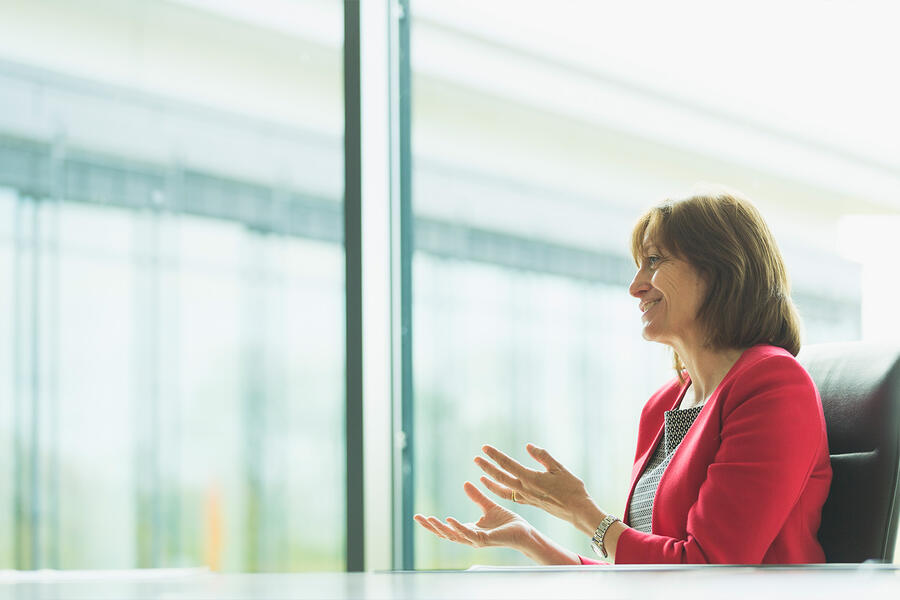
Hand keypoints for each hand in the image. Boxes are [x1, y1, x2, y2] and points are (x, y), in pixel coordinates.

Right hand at [413, 481, 534, 551]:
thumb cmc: (508, 522)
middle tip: (417, 518)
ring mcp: (477, 540)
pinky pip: (469, 535)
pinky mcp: (486, 540)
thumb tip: (464, 483)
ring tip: (429, 520)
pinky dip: (458, 528)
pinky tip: (449, 521)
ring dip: (440, 528)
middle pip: (446, 534)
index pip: (447, 528)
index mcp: (470, 530)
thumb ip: (476, 497)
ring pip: (454, 536)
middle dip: (431, 527)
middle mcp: (471, 537)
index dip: (433, 523)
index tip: (419, 516)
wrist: (524, 531)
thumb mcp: (488, 506)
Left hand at [475, 443, 596, 530]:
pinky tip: (498, 488)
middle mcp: (525, 489)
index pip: (507, 464)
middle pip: (500, 477)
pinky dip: (501, 491)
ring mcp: (526, 497)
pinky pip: (510, 497)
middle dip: (487, 467)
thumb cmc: (572, 488)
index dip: (495, 455)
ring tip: (481, 476)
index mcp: (530, 478)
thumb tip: (528, 446)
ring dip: (491, 482)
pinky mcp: (530, 503)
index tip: (484, 448)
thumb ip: (543, 456)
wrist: (577, 511)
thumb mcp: (559, 468)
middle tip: (476, 459)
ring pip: (503, 490)